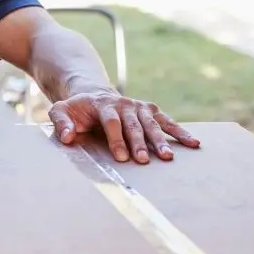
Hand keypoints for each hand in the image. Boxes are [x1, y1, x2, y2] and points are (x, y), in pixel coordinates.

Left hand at [48, 89, 198, 163]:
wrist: (93, 93)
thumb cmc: (76, 109)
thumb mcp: (61, 110)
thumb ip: (61, 122)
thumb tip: (69, 137)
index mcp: (103, 104)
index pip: (112, 122)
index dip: (117, 138)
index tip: (121, 157)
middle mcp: (124, 103)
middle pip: (134, 124)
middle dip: (140, 142)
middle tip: (145, 160)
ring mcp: (139, 106)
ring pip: (151, 124)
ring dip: (161, 140)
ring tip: (168, 157)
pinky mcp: (150, 110)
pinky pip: (166, 121)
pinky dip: (180, 131)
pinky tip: (193, 143)